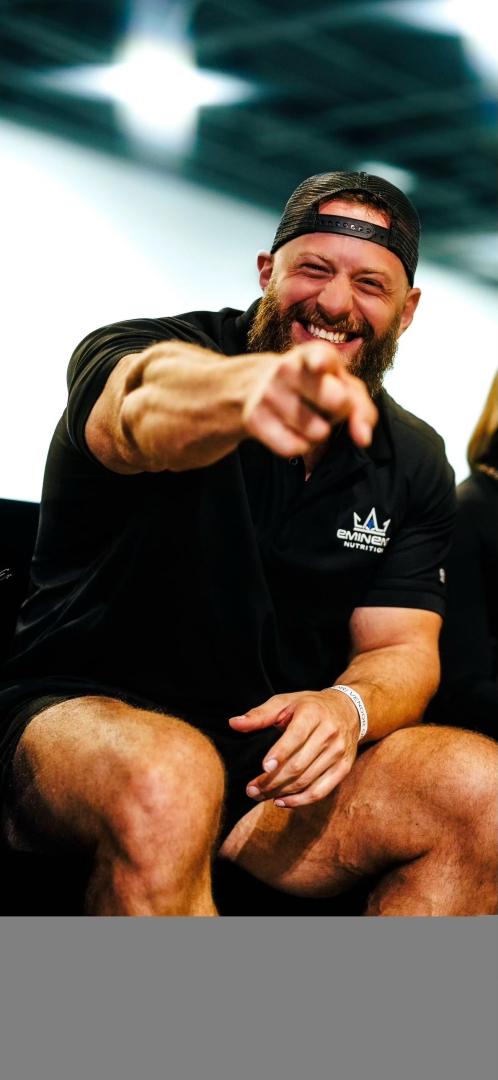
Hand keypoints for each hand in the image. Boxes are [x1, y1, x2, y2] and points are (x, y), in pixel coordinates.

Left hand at [229, 690, 360, 808]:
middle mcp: (329, 734)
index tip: (263, 768)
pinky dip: (300, 801)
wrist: (349, 710)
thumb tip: (233, 724)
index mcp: (313, 714)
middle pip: (298, 765)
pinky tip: (281, 802)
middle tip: (251, 790)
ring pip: (307, 780)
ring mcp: (338, 753)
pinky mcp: (344, 768)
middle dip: (272, 781)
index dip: (279, 754)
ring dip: (281, 793)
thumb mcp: (285, 702)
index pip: (295, 737)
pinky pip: (321, 791)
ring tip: (260, 796)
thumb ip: (259, 715)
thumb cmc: (309, 707)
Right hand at [242, 340, 376, 456]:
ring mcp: (269, 394)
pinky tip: (294, 431)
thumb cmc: (312, 386)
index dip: (320, 362)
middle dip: (341, 413)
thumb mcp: (341, 386)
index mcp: (314, 354)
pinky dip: (302, 446)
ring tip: (308, 417)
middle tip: (329, 407)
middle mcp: (288, 369)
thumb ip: (362, 409)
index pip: (319, 357)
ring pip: (319, 432)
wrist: (258, 385)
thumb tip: (363, 438)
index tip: (319, 366)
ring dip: (320, 432)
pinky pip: (295, 448)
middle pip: (337, 402)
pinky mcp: (254, 419)